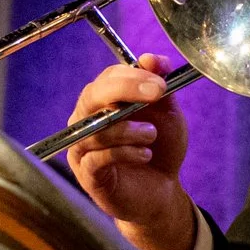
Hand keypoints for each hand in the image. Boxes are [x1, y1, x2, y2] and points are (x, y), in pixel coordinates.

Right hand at [63, 53, 197, 249]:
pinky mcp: (86, 173)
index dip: (134, 75)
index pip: (109, 77)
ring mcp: (83, 146)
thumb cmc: (160, 148)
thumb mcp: (167, 114)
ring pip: (95, 127)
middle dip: (126, 90)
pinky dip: (124, 153)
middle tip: (157, 93)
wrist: (161, 191)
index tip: (162, 80)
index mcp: (105, 100)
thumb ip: (161, 87)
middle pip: (93, 96)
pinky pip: (98, 157)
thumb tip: (152, 58)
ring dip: (129, 128)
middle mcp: (87, 119)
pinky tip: (144, 155)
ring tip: (152, 135)